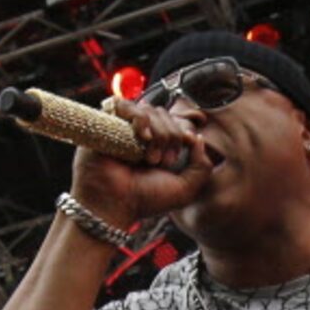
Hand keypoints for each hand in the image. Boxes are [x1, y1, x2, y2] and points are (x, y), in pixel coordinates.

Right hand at [67, 95, 214, 227]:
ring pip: (150, 110)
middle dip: (172, 137)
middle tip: (163, 162)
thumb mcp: (186, 189)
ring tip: (150, 158)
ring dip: (158, 134)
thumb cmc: (146, 199)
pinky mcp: (107, 123)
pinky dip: (140, 120)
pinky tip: (142, 138)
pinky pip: (126, 105)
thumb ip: (202, 166)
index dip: (184, 131)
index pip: (177, 122)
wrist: (115, 203)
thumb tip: (198, 137)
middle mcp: (142, 135)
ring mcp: (124, 127)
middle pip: (166, 114)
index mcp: (160, 146)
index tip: (181, 152)